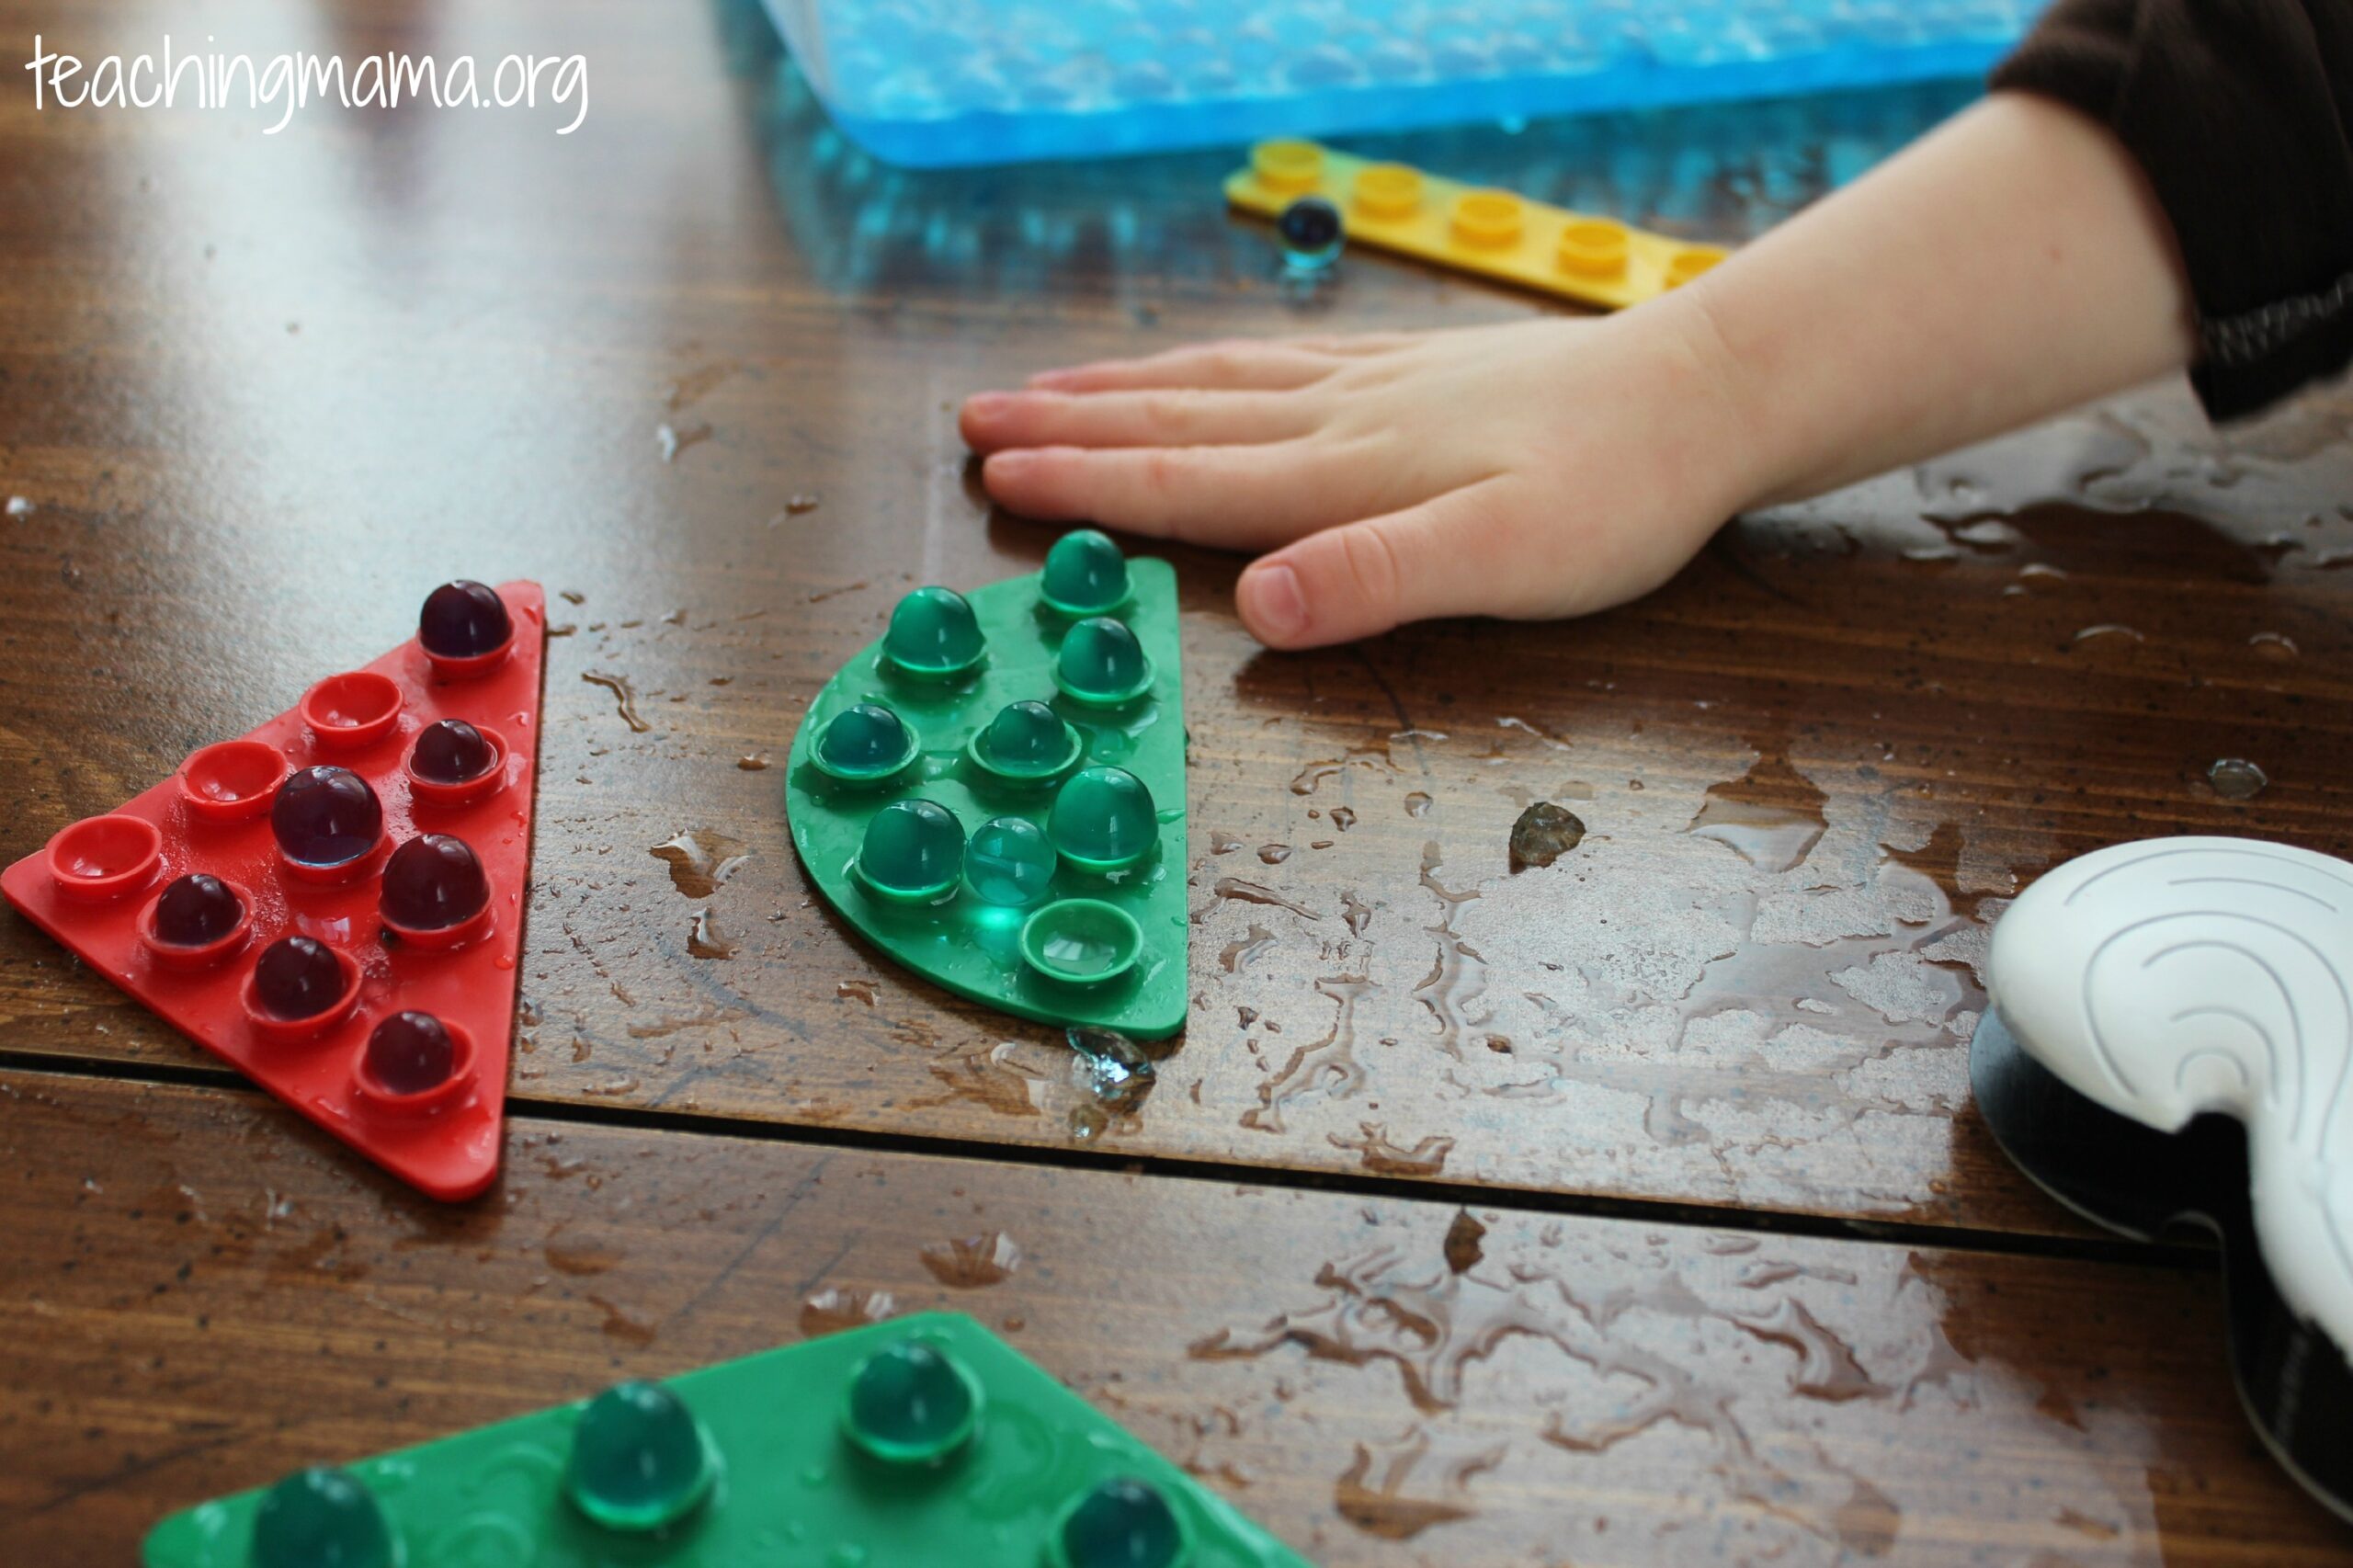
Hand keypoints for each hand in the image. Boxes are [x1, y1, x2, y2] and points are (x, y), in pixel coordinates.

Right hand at [958, 304, 1763, 647]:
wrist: (1707, 391)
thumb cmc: (1616, 492)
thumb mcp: (1504, 557)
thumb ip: (1376, 579)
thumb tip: (1258, 607)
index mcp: (1347, 474)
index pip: (1189, 479)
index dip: (1087, 484)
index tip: (995, 473)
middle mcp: (1344, 417)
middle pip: (1179, 419)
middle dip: (1071, 425)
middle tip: (976, 418)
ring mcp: (1378, 386)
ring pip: (1220, 382)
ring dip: (1124, 387)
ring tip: (1049, 384)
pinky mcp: (1418, 371)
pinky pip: (1279, 363)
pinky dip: (1211, 364)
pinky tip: (1206, 364)